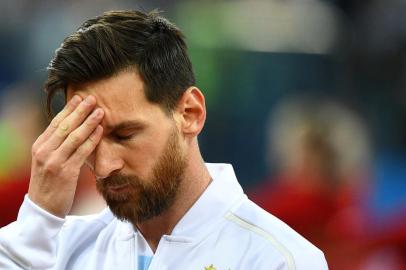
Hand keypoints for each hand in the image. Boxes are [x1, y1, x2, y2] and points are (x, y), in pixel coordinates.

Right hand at [28, 95, 103, 216]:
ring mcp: (54, 161)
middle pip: (65, 126)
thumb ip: (56, 146)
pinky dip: (92, 140)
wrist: (43, 208)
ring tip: (100, 111)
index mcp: (39, 146)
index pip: (56, 123)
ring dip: (89, 122)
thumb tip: (73, 129)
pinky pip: (82, 152)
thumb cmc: (49, 183)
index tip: (80, 98)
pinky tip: (100, 131)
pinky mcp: (66, 172)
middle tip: (93, 98)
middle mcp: (44, 151)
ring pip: (74, 136)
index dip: (69, 109)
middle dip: (80, 110)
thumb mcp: (46, 161)